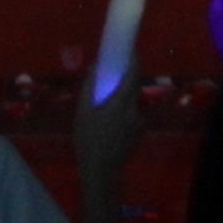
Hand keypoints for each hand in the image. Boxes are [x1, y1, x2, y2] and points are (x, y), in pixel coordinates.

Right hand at [76, 71, 144, 190]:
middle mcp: (133, 109)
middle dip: (126, 80)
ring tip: (107, 110)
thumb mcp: (83, 113)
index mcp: (120, 103)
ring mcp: (139, 122)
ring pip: (132, 103)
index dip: (134, 61)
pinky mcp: (140, 132)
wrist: (100, 170)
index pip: (133, 75)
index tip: (130, 52)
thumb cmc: (88, 140)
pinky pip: (133, 115)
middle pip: (134, 87)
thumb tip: (94, 67)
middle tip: (113, 79)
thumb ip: (89, 88)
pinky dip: (125, 114)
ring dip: (123, 100)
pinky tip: (112, 125)